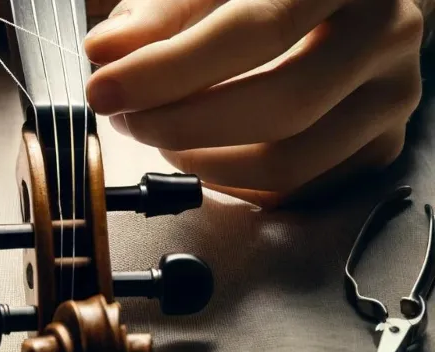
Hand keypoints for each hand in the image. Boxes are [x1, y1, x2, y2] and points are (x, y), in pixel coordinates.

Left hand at [85, 0, 427, 207]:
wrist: (350, 3)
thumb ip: (161, 12)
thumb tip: (106, 52)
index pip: (255, 32)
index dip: (170, 70)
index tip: (105, 91)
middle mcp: (384, 34)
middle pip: (281, 105)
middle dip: (183, 124)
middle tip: (129, 119)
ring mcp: (390, 96)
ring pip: (289, 161)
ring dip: (203, 161)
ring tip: (161, 134)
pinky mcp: (382, 144)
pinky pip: (296, 189)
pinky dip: (232, 183)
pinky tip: (203, 153)